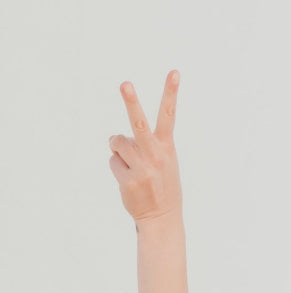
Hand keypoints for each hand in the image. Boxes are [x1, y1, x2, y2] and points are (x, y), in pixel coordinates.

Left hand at [108, 71, 182, 223]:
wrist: (162, 220)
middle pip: (139, 123)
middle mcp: (154, 156)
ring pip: (117, 142)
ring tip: (132, 165)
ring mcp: (141, 168)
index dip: (171, 93)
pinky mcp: (128, 180)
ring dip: (119, 150)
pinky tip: (129, 181)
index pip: (169, 115)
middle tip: (125, 84)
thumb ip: (144, 146)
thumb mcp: (164, 164)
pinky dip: (117, 168)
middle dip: (132, 103)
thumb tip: (115, 139)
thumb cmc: (163, 187)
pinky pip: (113, 161)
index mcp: (166, 148)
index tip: (174, 73)